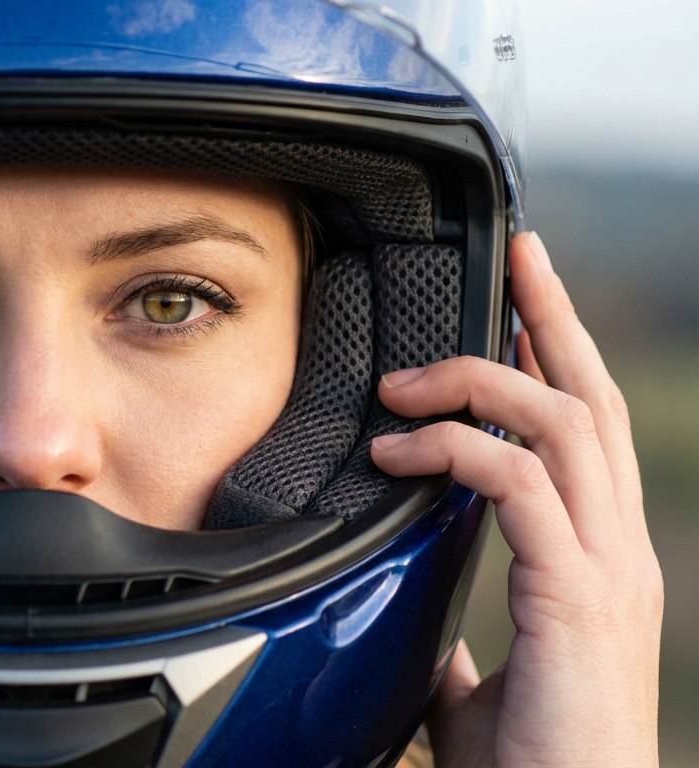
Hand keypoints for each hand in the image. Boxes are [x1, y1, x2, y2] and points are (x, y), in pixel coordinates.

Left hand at [370, 233, 662, 766]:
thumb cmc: (533, 767)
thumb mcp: (481, 684)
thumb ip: (463, 631)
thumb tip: (420, 605)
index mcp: (598, 561)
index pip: (586, 432)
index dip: (560, 355)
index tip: (523, 298)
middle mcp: (617, 551)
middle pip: (592, 400)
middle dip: (551, 316)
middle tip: (515, 252)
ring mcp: (608, 570)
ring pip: (566, 424)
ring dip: (484, 379)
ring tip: (403, 383)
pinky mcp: (578, 597)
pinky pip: (519, 484)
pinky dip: (456, 451)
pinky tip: (397, 454)